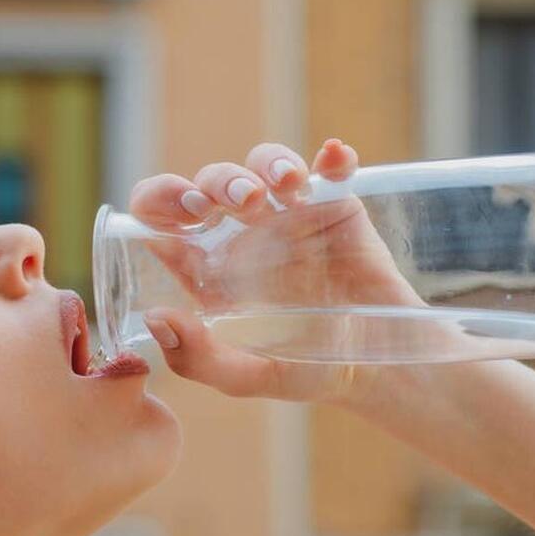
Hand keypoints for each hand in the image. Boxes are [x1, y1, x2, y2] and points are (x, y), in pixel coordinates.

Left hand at [128, 139, 423, 402]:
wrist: (377, 370)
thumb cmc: (304, 370)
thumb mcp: (245, 377)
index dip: (159, 200)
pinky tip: (333, 160)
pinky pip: (329, 169)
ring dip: (268, 164)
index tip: (181, 213)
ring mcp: (289, 215)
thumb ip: (197, 359)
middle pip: (212, 182)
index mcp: (208, 266)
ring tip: (284, 186)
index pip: (163, 214)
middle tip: (237, 203)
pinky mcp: (336, 207)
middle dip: (218, 181)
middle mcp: (242, 233)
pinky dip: (331, 158)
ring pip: (263, 165)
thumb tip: (157, 319)